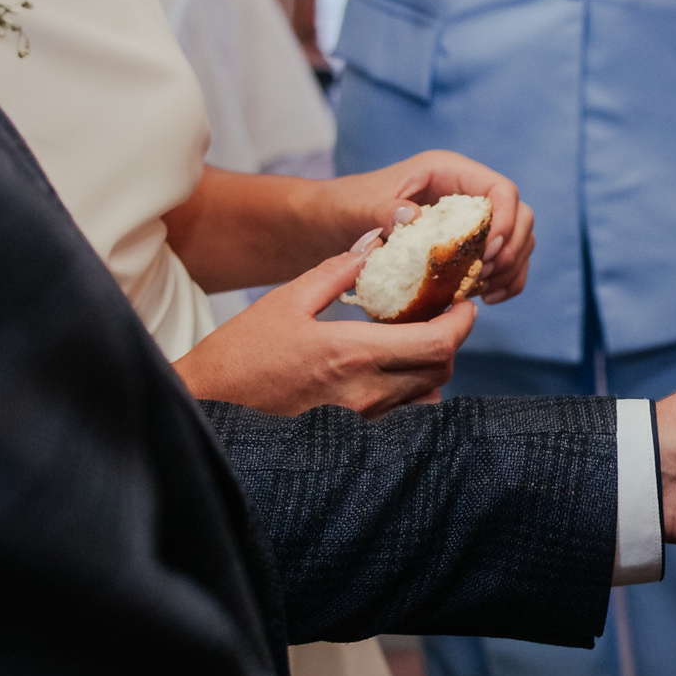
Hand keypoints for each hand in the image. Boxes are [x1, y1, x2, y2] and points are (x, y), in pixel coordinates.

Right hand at [171, 235, 475, 416]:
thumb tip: (374, 244)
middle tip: (445, 312)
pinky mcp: (353, 431)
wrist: (212, 405)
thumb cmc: (243, 352)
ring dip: (433, 363)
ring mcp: (361, 417)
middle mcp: (366, 392)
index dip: (461, 322)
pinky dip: (412, 385)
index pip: (437, 344)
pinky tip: (393, 363)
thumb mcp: (287, 300)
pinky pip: (403, 410)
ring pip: (427, 393)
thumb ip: (336, 272)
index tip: (463, 301)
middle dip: (452, 339)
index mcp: (353, 354)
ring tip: (419, 334)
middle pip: (441, 370)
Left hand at [322, 151, 533, 303]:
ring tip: (483, 293)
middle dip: (511, 250)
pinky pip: (506, 261)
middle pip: (520, 216)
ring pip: (518, 240)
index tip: (487, 253)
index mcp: (449, 173)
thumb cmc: (344, 207)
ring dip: (511, 268)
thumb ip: (383, 210)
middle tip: (482, 278)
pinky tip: (486, 298)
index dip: (506, 221)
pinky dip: (506, 280)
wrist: (331, 225)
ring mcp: (472, 220)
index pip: (502, 190)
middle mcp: (467, 193)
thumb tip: (414, 217)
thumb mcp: (358, 207)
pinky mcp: (470, 245)